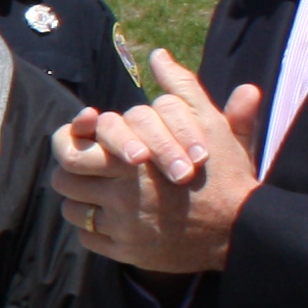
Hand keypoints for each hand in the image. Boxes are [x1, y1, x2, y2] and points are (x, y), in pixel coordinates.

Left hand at [51, 49, 265, 274]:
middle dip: (71, 170)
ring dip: (79, 200)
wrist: (243, 228)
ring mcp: (124, 226)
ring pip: (72, 211)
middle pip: (64, 179)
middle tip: (86, 167)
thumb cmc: (225, 173)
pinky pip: (88, 239)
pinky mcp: (127, 252)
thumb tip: (159, 55)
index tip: (84, 138)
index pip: (70, 150)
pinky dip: (93, 229)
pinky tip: (111, 219)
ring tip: (97, 192)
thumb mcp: (210, 124)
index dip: (69, 141)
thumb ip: (183, 88)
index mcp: (134, 159)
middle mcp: (123, 193)